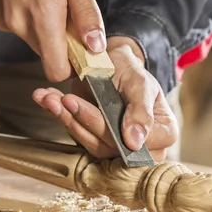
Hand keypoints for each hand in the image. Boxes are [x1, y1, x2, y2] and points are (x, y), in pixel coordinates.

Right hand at [0, 0, 104, 81]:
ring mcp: (5, 19)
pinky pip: (23, 26)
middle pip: (50, 53)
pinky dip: (34, 14)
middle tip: (70, 5)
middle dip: (66, 37)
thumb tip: (95, 46)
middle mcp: (19, 23)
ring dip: (51, 23)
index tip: (85, 49)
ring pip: (38, 39)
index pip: (57, 69)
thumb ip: (87, 12)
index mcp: (42, 16)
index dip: (74, 64)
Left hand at [32, 37, 178, 161]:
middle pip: (110, 147)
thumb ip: (142, 111)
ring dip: (68, 120)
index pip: (138, 145)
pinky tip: (48, 100)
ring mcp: (117, 146)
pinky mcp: (95, 141)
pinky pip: (78, 136)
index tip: (88, 111)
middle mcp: (142, 146)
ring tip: (52, 98)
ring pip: (90, 144)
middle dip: (84, 122)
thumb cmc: (132, 71)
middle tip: (65, 100)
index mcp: (163, 133)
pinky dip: (61, 117)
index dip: (113, 132)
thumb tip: (135, 142)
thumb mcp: (141, 84)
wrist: (113, 63)